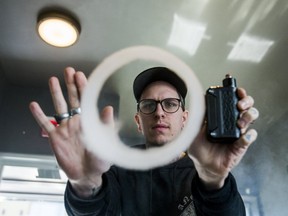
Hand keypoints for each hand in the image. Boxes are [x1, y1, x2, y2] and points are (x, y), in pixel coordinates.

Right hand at [29, 67, 111, 196]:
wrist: (87, 174)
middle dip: (70, 84)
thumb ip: (106, 125)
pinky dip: (39, 115)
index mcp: (89, 120)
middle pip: (72, 99)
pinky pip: (45, 124)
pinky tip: (34, 105)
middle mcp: (77, 121)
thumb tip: (108, 107)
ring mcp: (65, 128)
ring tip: (52, 80)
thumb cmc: (99, 159)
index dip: (83, 87)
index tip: (80, 74)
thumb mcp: (106, 142)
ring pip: (59, 107)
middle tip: (68, 71)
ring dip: (56, 93)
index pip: (86, 100)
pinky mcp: (55, 138)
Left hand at [188, 88, 258, 189]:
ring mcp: (238, 132)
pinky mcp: (241, 145)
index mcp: (222, 116)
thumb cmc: (200, 148)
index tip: (235, 90)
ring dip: (248, 116)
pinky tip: (244, 136)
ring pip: (250, 118)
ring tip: (240, 123)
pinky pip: (249, 138)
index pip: (232, 100)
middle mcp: (232, 121)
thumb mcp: (193, 131)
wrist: (205, 166)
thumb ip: (196, 118)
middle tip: (239, 105)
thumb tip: (198, 103)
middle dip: (245, 101)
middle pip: (246, 105)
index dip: (236, 93)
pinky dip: (249, 136)